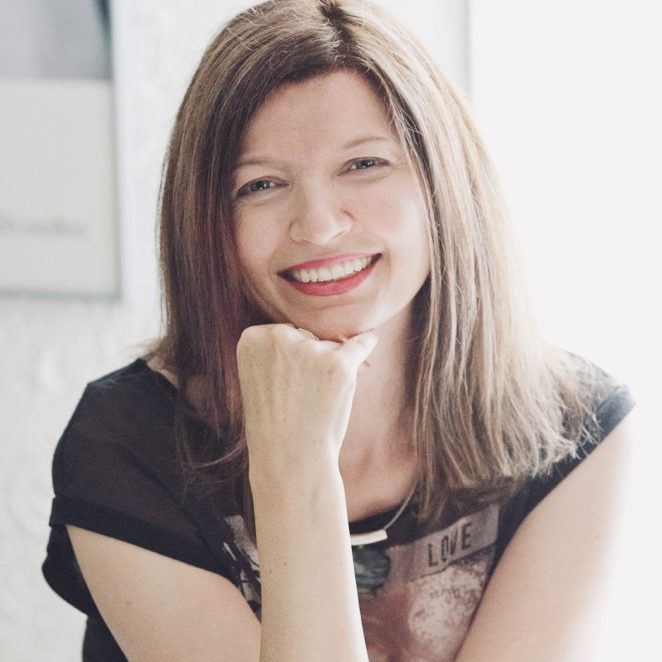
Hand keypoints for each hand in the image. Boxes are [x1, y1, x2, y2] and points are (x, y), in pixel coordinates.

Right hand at [236, 324, 376, 478]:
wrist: (288, 459)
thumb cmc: (276, 421)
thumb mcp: (261, 377)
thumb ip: (281, 349)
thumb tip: (331, 330)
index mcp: (252, 337)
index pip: (284, 334)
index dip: (287, 360)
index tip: (279, 384)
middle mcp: (278, 336)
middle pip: (307, 337)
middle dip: (309, 361)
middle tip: (297, 398)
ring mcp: (310, 349)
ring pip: (329, 347)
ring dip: (328, 370)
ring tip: (314, 403)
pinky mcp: (338, 364)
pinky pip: (360, 345)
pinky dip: (366, 344)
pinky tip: (370, 339)